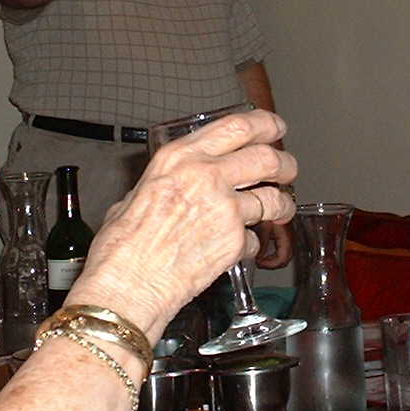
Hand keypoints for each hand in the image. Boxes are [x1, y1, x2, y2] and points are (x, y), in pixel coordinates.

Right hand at [69, 110, 296, 336]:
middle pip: (266, 157)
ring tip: (281, 210)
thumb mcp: (137, 193)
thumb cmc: (121, 246)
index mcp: (180, 157)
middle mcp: (206, 175)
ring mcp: (225, 208)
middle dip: (285, 163)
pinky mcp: (235, 241)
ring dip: (282, 204)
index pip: (236, 126)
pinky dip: (253, 244)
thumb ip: (167, 182)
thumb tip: (175, 183)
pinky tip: (242, 248)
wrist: (127, 286)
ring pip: (273, 198)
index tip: (275, 127)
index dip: (265, 124)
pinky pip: (256, 238)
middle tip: (288, 169)